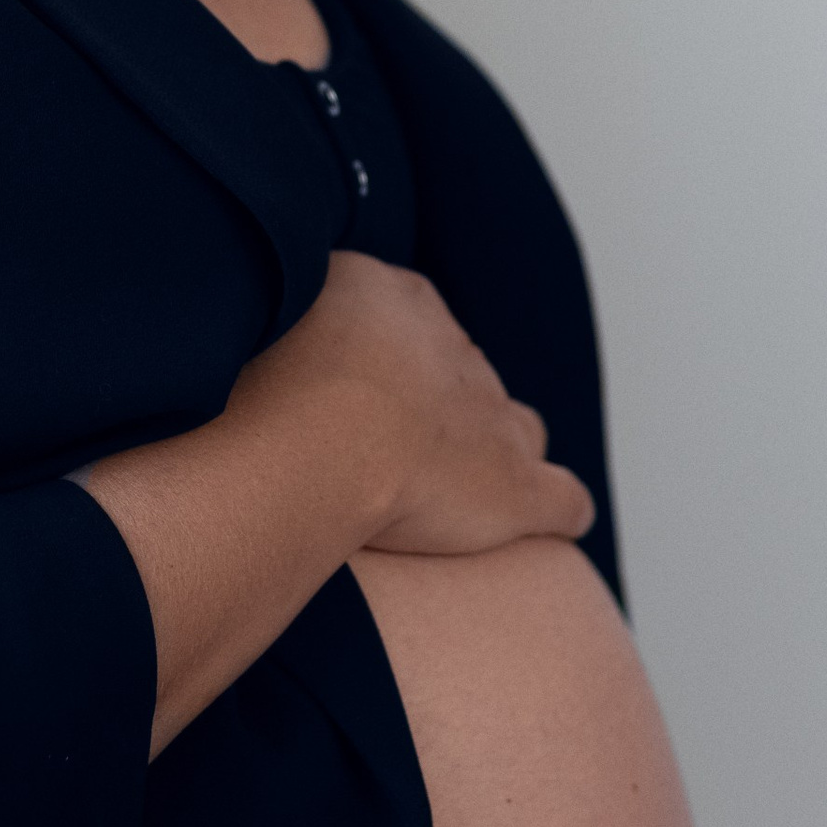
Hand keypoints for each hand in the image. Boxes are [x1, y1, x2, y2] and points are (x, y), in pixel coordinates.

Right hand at [230, 251, 595, 556]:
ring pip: (517, 428)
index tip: (355, 399)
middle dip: (439, 411)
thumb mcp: (264, 310)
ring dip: (496, 454)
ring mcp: (496, 422)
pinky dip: (559, 510)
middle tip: (388, 455)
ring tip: (459, 493)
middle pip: (463, 376)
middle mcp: (457, 353)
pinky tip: (556, 523)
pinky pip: (562, 498)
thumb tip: (266, 322)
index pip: (412, 324)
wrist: (320, 435)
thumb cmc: (273, 380)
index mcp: (401, 303)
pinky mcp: (519, 488)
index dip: (386, 366)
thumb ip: (279, 312)